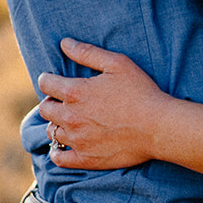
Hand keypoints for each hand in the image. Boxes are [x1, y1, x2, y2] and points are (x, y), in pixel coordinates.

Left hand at [37, 38, 163, 169]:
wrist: (158, 127)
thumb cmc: (140, 92)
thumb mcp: (117, 64)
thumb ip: (88, 53)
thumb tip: (64, 43)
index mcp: (75, 92)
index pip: (45, 84)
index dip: (48, 79)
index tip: (54, 81)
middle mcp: (71, 117)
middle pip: (45, 109)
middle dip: (51, 102)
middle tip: (65, 101)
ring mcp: (77, 140)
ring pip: (51, 132)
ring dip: (57, 124)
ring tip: (70, 121)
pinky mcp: (85, 159)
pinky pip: (59, 158)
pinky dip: (57, 151)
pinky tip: (64, 146)